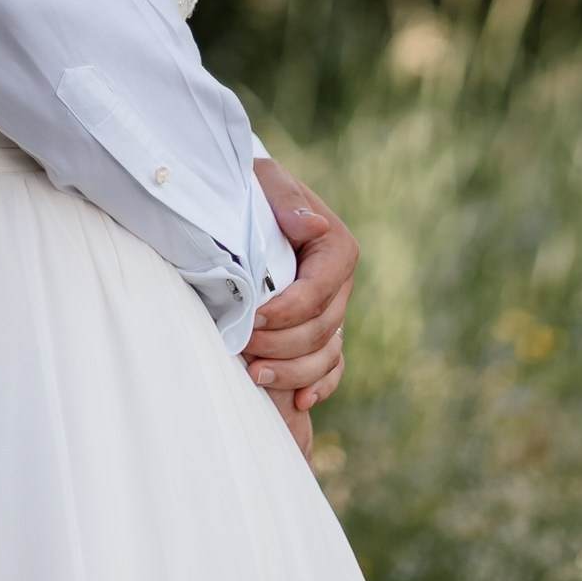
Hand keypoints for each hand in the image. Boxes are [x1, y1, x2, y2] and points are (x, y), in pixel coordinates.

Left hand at [243, 155, 355, 416]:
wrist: (247, 202)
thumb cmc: (254, 188)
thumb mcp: (267, 180)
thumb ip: (287, 201)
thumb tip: (313, 227)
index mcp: (335, 249)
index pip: (317, 291)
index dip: (286, 311)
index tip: (252, 318)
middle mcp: (340, 284)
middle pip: (321, 328)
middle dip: (281, 344)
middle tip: (241, 346)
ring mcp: (333, 311)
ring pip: (326, 354)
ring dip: (293, 371)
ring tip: (255, 377)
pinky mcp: (322, 330)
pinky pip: (331, 367)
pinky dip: (319, 385)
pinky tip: (298, 400)